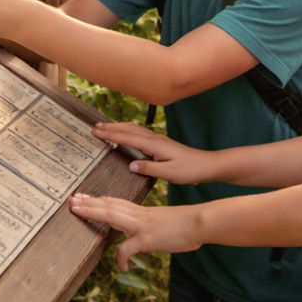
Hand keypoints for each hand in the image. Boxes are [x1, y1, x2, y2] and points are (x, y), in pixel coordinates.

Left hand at [68, 196, 202, 270]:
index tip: (85, 197)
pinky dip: (120, 258)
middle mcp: (139, 215)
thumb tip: (144, 238)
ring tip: (76, 210)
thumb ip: (151, 227)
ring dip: (92, 212)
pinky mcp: (147, 238)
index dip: (100, 200)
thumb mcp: (164, 222)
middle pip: (109, 206)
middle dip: (89, 203)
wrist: (200, 222)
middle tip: (71, 199)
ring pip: (112, 216)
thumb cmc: (187, 224)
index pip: (117, 203)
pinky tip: (122, 267)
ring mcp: (142, 225)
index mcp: (143, 212)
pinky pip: (126, 248)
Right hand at [91, 122, 215, 184]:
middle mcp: (155, 139)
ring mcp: (158, 140)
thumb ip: (148, 168)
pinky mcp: (161, 144)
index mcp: (154, 145)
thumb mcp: (168, 173)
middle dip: (111, 128)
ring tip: (105, 128)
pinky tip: (126, 135)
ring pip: (134, 130)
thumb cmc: (189, 170)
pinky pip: (140, 135)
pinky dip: (128, 132)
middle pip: (129, 130)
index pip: (128, 137)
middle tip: (94, 127)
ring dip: (119, 128)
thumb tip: (130, 165)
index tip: (96, 131)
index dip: (111, 134)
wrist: (206, 165)